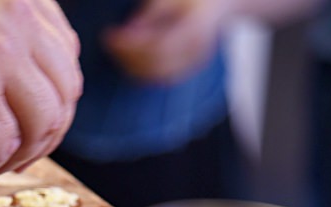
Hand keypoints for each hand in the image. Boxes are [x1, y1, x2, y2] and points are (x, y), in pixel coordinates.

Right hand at [0, 0, 81, 180]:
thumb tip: (20, 80)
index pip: (62, 51)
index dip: (51, 94)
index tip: (28, 118)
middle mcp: (14, 17)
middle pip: (62, 92)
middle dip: (44, 132)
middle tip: (14, 154)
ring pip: (40, 125)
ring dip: (18, 154)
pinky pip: (1, 149)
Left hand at [103, 0, 226, 83]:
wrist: (221, 3)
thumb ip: (150, 14)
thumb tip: (126, 31)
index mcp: (196, 29)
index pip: (157, 46)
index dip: (131, 45)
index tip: (110, 35)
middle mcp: (196, 51)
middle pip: (154, 64)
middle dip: (127, 55)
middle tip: (109, 40)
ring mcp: (193, 63)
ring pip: (155, 75)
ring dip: (131, 64)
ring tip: (115, 46)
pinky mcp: (187, 68)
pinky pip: (160, 76)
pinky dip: (140, 69)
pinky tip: (126, 56)